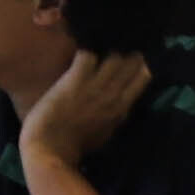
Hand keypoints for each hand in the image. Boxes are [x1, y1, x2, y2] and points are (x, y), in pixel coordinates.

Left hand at [21, 47, 149, 172]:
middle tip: (118, 42)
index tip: (136, 53)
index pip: (144, 77)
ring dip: (107, 48)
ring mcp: (95, 86)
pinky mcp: (75, 80)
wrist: (50, 151)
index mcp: (122, 108)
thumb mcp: (105, 132)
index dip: (140, 63)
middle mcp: (114, 95)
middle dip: (128, 50)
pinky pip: (87, 55)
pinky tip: (79, 49)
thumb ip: (115, 115)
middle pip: (133, 62)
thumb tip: (120, 103)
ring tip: (98, 43)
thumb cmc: (74, 147)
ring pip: (115, 55)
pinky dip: (85, 50)